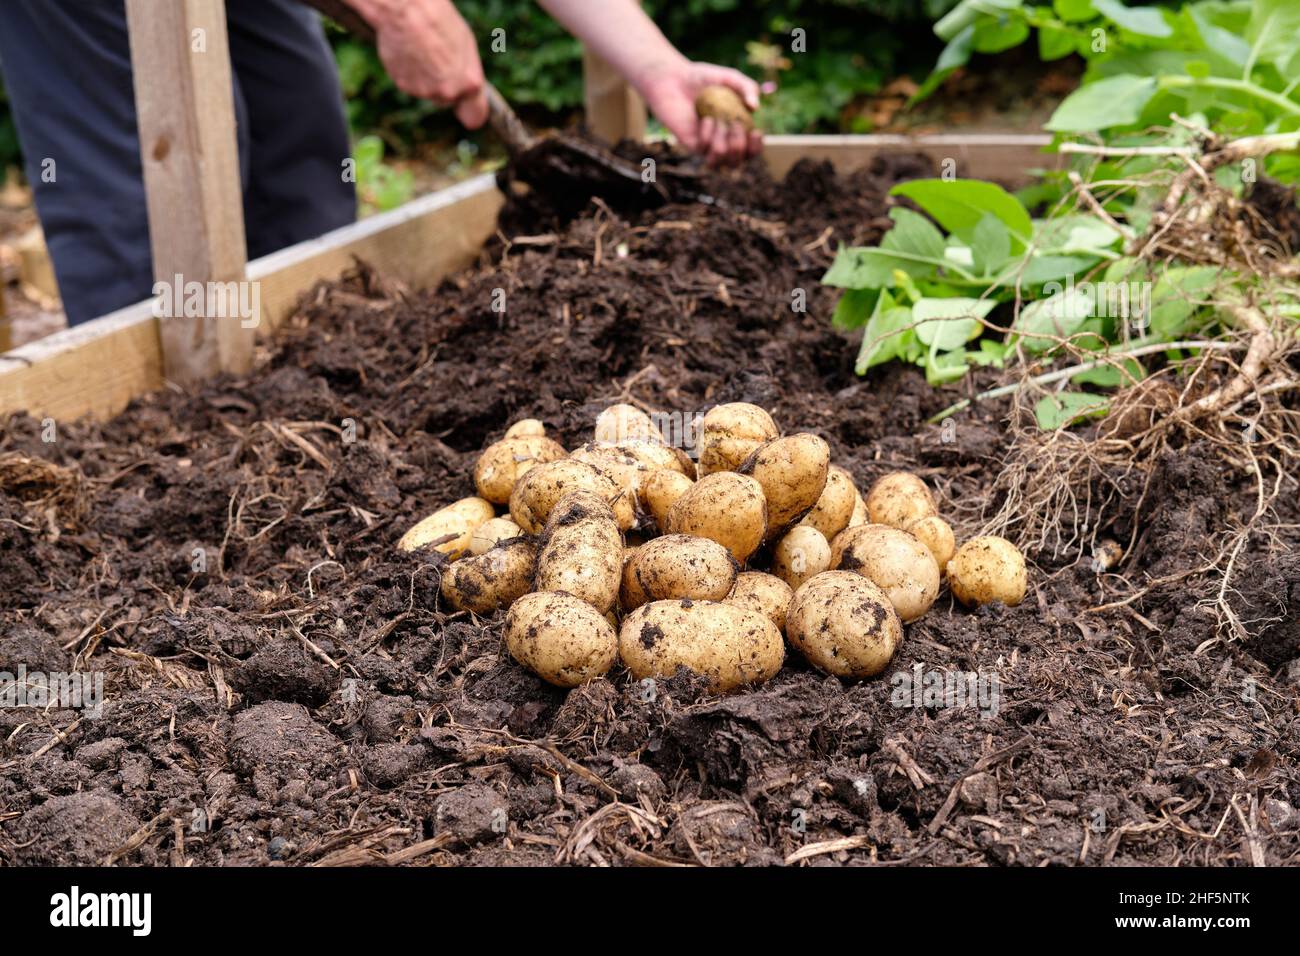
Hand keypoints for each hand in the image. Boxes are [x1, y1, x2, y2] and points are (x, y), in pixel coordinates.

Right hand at [356, 0, 488, 127]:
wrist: (406, 10)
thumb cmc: (439, 21)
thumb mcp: (465, 45)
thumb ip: (466, 73)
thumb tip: (466, 87)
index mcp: (469, 83)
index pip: (475, 117)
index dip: (470, 111)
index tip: (466, 108)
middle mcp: (448, 93)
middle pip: (447, 99)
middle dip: (444, 84)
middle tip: (437, 57)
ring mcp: (424, 91)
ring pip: (427, 90)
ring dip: (424, 75)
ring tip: (422, 49)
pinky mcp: (403, 86)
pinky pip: (409, 82)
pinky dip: (408, 71)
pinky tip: (409, 50)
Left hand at [636, 59, 762, 166]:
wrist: (673, 79)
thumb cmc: (702, 78)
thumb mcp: (730, 77)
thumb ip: (747, 87)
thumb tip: (755, 107)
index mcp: (736, 129)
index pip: (751, 151)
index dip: (756, 148)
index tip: (755, 132)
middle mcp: (722, 141)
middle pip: (737, 161)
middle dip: (739, 145)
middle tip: (733, 123)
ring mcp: (706, 144)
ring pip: (721, 161)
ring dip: (724, 143)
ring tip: (718, 121)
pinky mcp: (691, 144)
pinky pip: (704, 151)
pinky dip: (708, 136)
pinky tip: (705, 119)